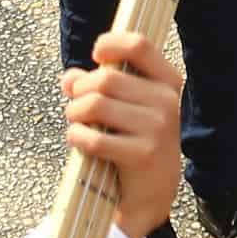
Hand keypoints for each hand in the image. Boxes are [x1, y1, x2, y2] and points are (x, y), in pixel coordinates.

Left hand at [65, 29, 186, 237]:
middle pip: (106, 79)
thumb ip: (98, 86)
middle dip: (80, 91)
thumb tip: (69, 78)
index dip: (111, 44)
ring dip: (75, 114)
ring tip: (76, 123)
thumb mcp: (124, 108)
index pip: (139, 45)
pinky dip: (77, 137)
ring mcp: (158, 128)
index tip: (96, 55)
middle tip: (75, 106)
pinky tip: (79, 141)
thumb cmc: (134, 142)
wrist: (152, 193)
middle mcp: (167, 101)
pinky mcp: (143, 154)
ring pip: (96, 105)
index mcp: (167, 82)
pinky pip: (94, 138)